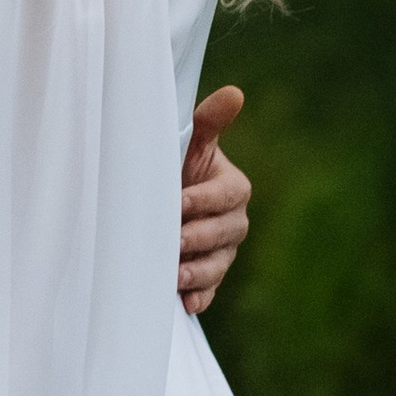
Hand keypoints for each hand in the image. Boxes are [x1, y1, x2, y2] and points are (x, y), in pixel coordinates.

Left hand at [178, 84, 248, 315]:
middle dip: (199, 238)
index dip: (203, 200)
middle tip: (173, 242)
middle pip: (225, 233)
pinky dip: (200, 297)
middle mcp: (234, 220)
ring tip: (176, 276)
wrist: (162, 195)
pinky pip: (211, 288)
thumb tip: (234, 93)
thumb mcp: (190, 142)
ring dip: (199, 272)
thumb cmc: (175, 163)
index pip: (227, 196)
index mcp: (233, 188)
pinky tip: (187, 303)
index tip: (179, 203)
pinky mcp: (211, 273)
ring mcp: (224, 250)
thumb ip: (209, 122)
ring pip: (219, 263)